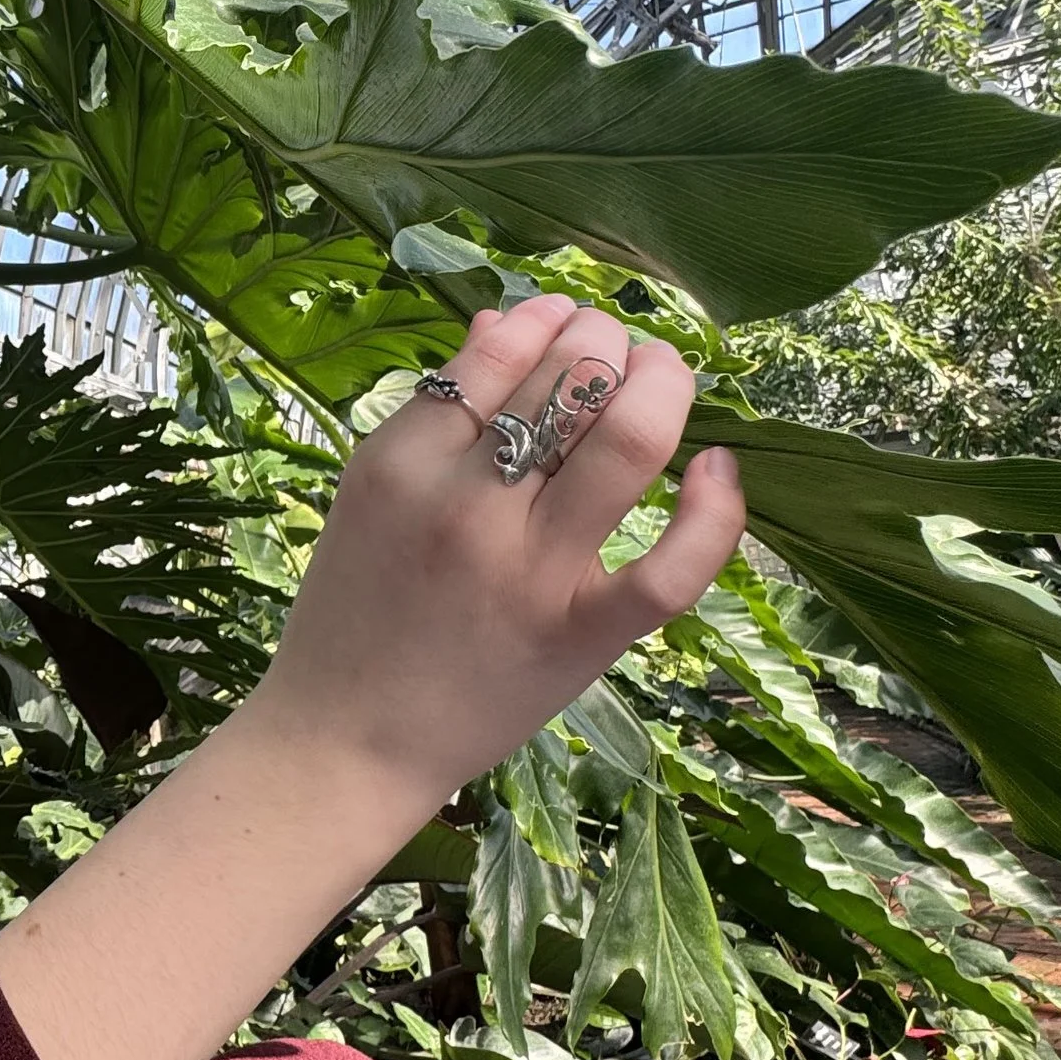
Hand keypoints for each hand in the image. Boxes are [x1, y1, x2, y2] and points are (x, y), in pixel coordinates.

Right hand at [0, 294, 745, 1059]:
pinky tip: (717, 469)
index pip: (499, 348)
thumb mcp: (367, 495)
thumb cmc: (353, 615)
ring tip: (662, 379)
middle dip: (610, 342)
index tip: (566, 324)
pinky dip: (713, 511)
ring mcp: (531, 570)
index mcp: (401, 462)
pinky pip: (672, 566)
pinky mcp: (582, 634)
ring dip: (662, 386)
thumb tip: (511, 323)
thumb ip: (433, 418)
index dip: (550, 317)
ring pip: (628, 440)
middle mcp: (467, 505)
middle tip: (618, 352)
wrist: (342, 742)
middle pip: (570, 379)